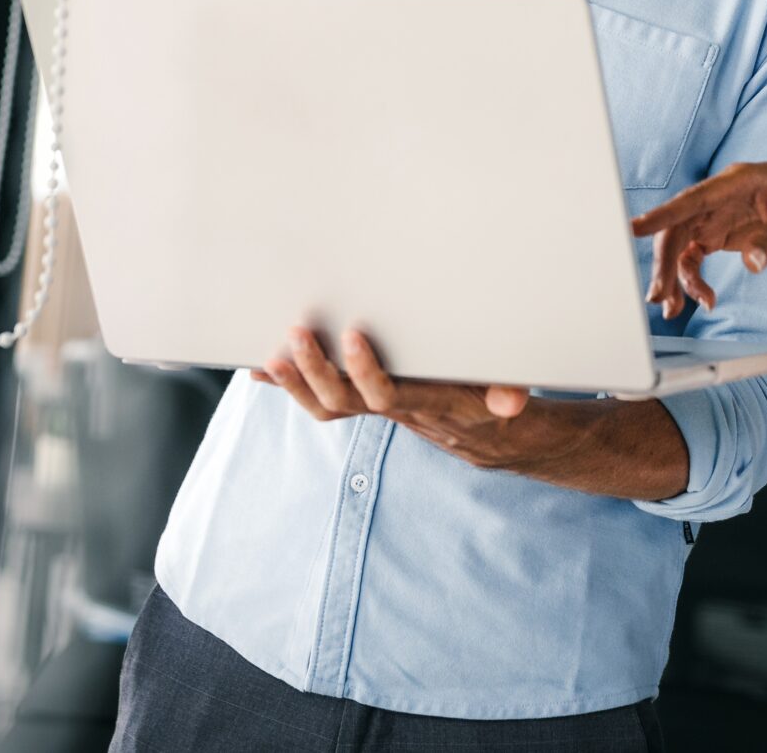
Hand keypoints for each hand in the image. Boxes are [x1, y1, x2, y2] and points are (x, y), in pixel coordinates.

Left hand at [249, 327, 540, 469]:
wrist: (477, 432)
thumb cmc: (488, 400)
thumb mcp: (503, 394)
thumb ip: (508, 392)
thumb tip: (511, 401)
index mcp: (422, 402)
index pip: (385, 394)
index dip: (365, 371)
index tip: (352, 335)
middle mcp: (390, 409)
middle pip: (341, 403)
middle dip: (315, 371)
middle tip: (295, 334)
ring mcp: (370, 408)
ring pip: (324, 408)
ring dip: (293, 383)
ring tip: (268, 356)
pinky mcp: (358, 400)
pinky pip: (316, 399)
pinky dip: (285, 386)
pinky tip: (255, 368)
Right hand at [629, 160, 766, 317]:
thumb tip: (752, 264)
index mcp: (732, 183)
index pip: (691, 200)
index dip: (662, 215)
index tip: (634, 228)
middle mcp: (714, 200)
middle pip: (677, 229)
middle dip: (663, 264)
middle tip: (658, 297)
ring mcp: (711, 218)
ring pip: (679, 248)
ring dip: (672, 278)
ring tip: (672, 309)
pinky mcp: (714, 235)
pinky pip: (692, 259)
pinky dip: (691, 281)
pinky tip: (702, 300)